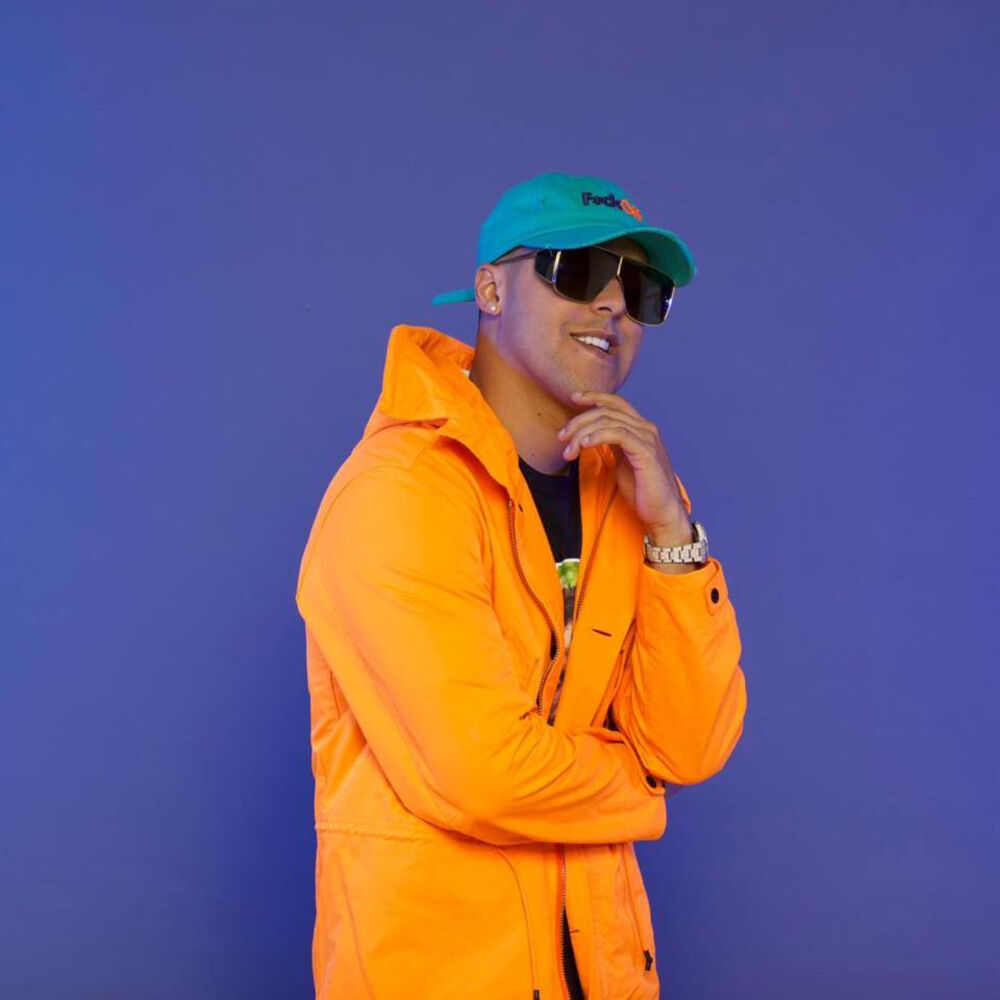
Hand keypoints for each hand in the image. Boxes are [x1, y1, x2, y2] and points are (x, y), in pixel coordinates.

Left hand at [556, 390, 690, 541]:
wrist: (661, 512)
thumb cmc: (641, 489)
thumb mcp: (622, 460)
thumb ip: (611, 444)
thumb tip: (590, 434)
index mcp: (640, 428)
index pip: (616, 403)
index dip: (595, 396)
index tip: (573, 397)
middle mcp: (645, 428)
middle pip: (607, 411)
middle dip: (579, 421)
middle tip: (561, 437)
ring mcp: (647, 438)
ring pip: (609, 421)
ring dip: (583, 433)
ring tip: (569, 450)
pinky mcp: (646, 452)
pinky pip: (618, 434)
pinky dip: (598, 436)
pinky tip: (584, 444)